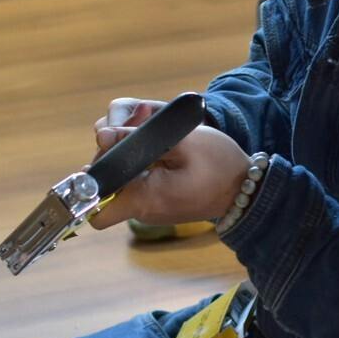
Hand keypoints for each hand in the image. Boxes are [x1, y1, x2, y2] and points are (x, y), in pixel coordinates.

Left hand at [88, 107, 250, 228]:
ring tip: (149, 132)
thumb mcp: (182, 143)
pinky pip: (138, 182)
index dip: (91, 181)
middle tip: (134, 128)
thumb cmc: (220, 166)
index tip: (107, 153)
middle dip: (112, 155)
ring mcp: (151, 208)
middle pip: (105, 187)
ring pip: (121, 182)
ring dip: (127, 156)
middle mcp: (143, 209)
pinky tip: (160, 147)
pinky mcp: (160, 201)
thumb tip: (101, 135)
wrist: (248, 189)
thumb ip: (137, 139)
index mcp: (144, 199)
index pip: (94, 208)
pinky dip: (142, 164)